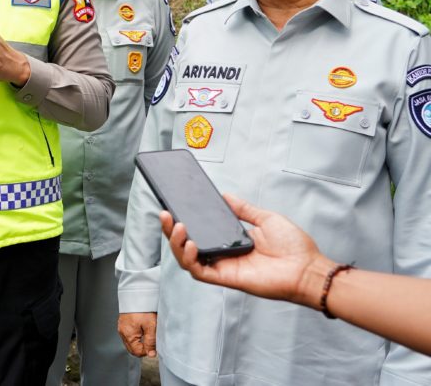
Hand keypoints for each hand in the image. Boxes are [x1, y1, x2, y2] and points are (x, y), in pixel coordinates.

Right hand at [117, 312, 156, 356]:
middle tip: (151, 340)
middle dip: (143, 347)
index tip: (154, 345)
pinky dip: (136, 335)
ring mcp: (122, 327)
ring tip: (147, 333)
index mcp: (128, 335)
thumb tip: (151, 354)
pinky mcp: (123, 323)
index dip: (147, 351)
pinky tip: (142, 329)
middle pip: (132, 348)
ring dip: (139, 341)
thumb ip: (150, 342)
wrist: (137, 293)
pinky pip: (129, 334)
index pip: (137, 352)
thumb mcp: (150, 326)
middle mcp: (122, 332)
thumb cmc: (143, 309)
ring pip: (131, 342)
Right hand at [160, 193, 331, 307]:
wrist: (308, 269)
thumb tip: (225, 196)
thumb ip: (244, 210)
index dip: (184, 221)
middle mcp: (223, 255)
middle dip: (171, 231)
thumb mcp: (266, 219)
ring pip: (188, 259)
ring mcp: (224, 267)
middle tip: (165, 214)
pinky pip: (200, 271)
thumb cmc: (294, 247)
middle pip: (187, 246)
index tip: (174, 206)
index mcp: (231, 241)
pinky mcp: (227, 278)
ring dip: (176, 243)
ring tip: (176, 226)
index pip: (200, 232)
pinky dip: (189, 258)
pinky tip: (189, 243)